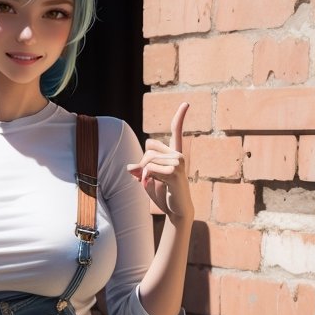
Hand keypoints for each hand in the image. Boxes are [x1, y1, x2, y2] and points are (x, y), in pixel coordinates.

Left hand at [127, 102, 192, 224]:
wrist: (176, 211)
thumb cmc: (164, 194)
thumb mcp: (148, 179)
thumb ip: (140, 169)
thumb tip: (129, 168)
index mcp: (174, 153)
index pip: (176, 131)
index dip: (179, 117)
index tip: (186, 104)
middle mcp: (178, 154)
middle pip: (149, 148)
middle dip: (142, 163)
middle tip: (143, 177)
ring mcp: (178, 163)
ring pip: (148, 160)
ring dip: (143, 173)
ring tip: (149, 182)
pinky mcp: (174, 173)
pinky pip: (150, 169)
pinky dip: (145, 178)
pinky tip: (151, 185)